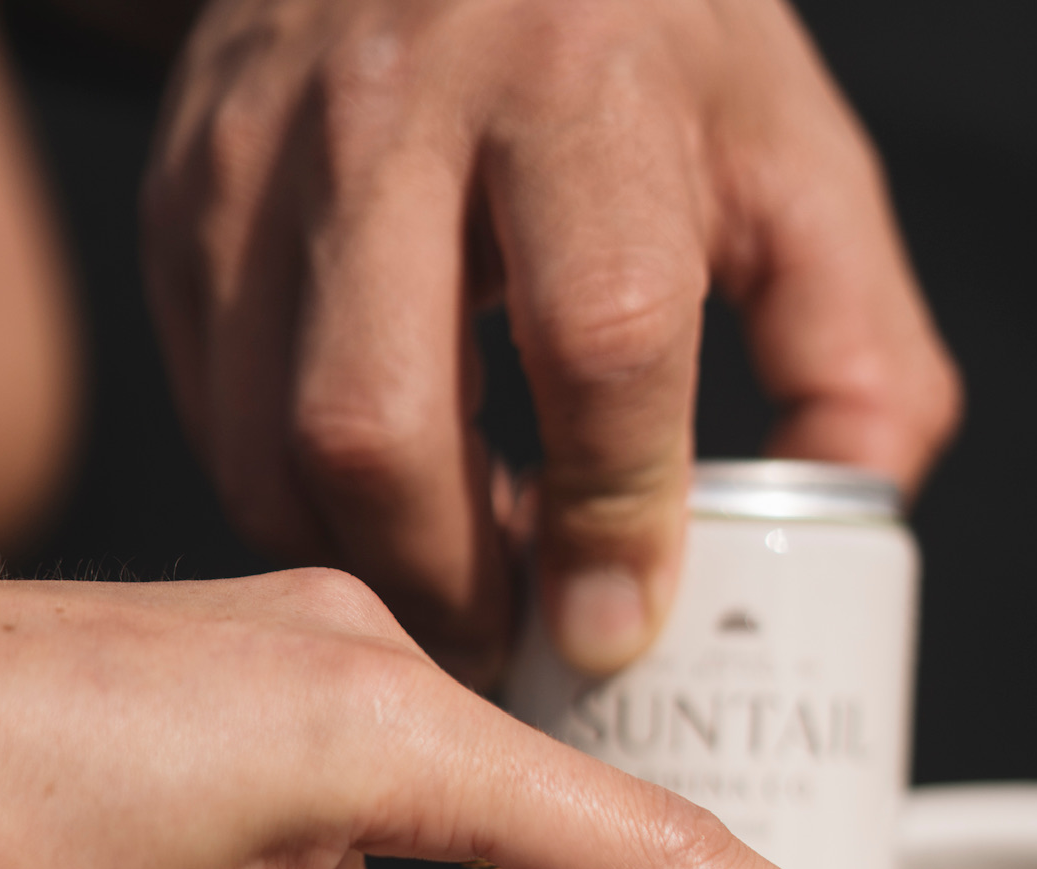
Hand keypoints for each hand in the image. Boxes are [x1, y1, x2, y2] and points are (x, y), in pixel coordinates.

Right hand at [142, 0, 959, 684]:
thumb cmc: (633, 44)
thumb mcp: (787, 157)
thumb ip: (854, 347)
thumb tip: (851, 518)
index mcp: (582, 84)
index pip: (596, 340)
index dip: (610, 516)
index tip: (616, 625)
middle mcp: (398, 108)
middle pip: (379, 428)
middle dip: (448, 585)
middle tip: (506, 640)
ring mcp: (260, 157)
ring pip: (266, 446)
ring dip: (360, 563)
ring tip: (445, 580)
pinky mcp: (182, 204)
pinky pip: (212, 417)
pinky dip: (291, 501)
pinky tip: (373, 503)